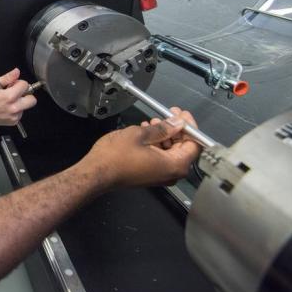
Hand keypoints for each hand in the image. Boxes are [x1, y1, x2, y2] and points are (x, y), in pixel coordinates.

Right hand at [0, 68, 36, 124]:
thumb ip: (7, 78)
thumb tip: (16, 72)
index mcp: (9, 97)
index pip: (25, 85)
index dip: (19, 83)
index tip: (14, 84)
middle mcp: (13, 108)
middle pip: (32, 100)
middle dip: (26, 94)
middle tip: (17, 92)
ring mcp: (13, 116)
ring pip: (26, 107)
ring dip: (20, 102)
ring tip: (8, 100)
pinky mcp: (13, 122)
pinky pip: (20, 114)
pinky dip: (16, 110)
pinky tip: (6, 107)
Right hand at [82, 108, 200, 189]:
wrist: (97, 172)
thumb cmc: (116, 155)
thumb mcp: (140, 135)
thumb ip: (163, 128)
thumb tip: (177, 123)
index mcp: (174, 165)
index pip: (194, 144)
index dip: (190, 126)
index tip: (182, 114)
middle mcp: (172, 174)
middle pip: (183, 148)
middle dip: (175, 129)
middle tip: (167, 114)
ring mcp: (161, 176)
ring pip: (171, 152)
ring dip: (164, 135)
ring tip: (152, 122)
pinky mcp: (151, 175)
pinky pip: (161, 158)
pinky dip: (157, 144)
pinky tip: (146, 132)